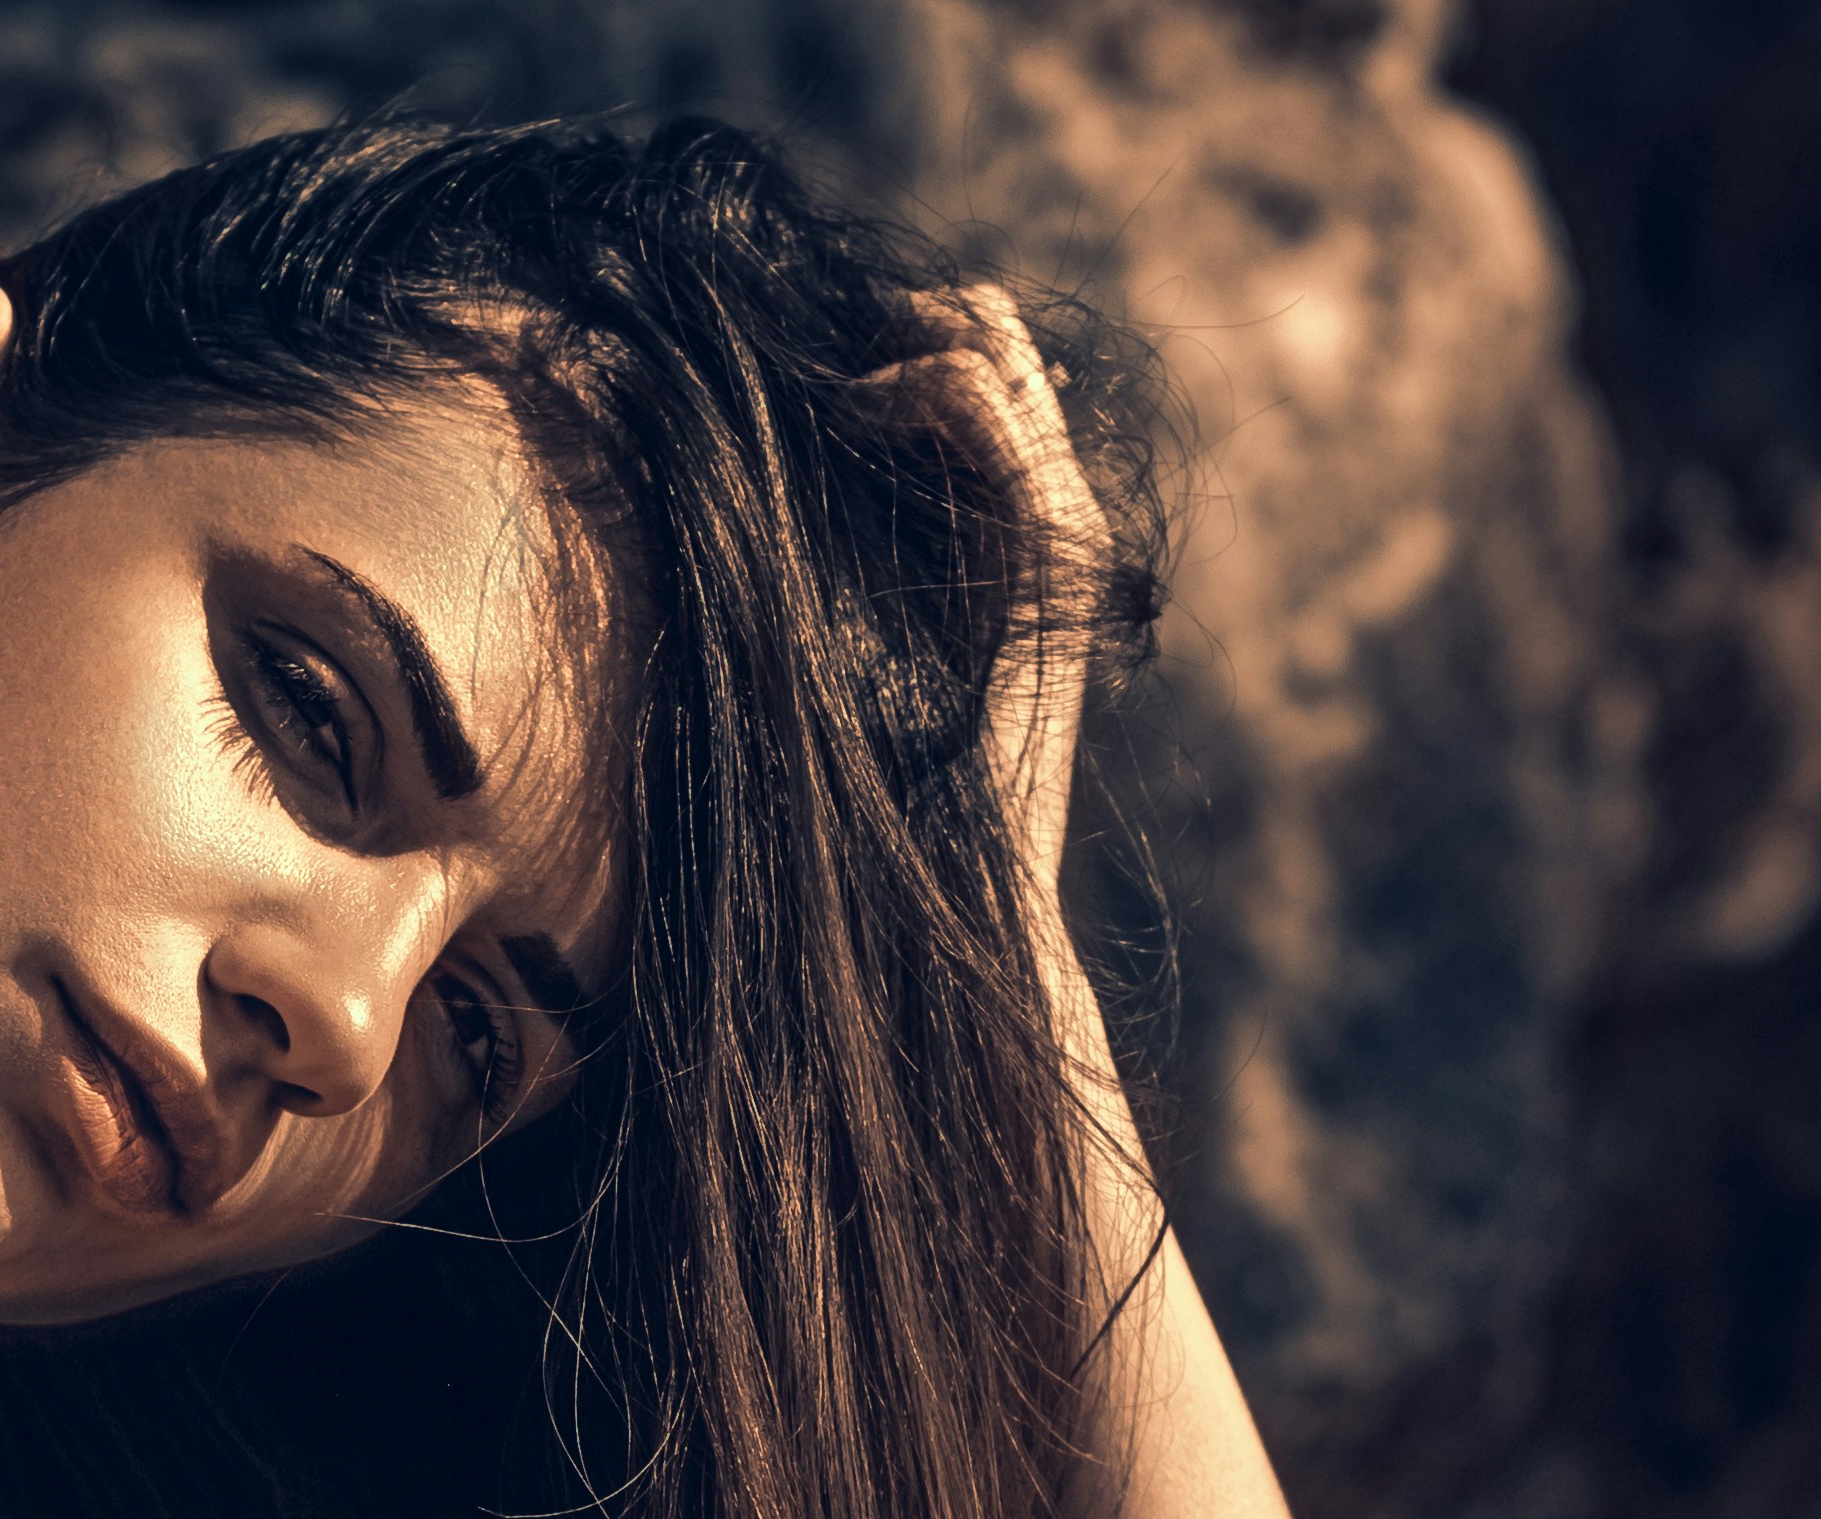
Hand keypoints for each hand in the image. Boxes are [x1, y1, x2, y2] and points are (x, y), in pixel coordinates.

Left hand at [861, 286, 1107, 907]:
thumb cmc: (884, 800)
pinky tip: (856, 408)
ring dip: (898, 343)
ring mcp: (1058, 539)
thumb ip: (841, 559)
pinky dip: (917, 382)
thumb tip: (763, 477)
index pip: (978, 375)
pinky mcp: (1047, 560)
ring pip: (992, 356)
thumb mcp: (844, 643)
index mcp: (1008, 540)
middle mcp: (1048, 526)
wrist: (953, 896)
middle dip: (898, 320)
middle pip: (994, 343)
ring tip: (832, 390)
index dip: (894, 340)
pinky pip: (986, 411)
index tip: (803, 374)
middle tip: (815, 359)